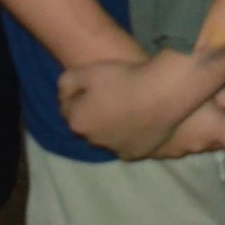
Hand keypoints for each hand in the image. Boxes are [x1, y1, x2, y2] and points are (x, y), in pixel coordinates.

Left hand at [57, 55, 209, 159]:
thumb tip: (63, 93)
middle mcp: (92, 140)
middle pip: (87, 124)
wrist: (161, 94)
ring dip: (111, 124)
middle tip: (110, 93)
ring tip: (127, 105)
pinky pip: (126, 144)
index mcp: (77, 121)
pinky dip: (128, 135)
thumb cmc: (122, 79)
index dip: (77, 93)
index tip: (91, 83)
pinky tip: (138, 121)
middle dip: (92, 111)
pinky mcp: (135, 154)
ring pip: (106, 136)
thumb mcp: (87, 71)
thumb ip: (66, 81)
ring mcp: (114, 149)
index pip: (67, 108)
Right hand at [148, 87, 224, 159]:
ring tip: (186, 109)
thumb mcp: (208, 84)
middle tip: (212, 105)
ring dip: (197, 131)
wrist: (130, 97)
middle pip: (218, 144)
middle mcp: (197, 146)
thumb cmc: (176, 85)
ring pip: (195, 145)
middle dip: (220, 128)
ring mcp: (174, 151)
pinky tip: (165, 117)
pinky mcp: (154, 152)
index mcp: (213, 132)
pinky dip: (175, 135)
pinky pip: (173, 146)